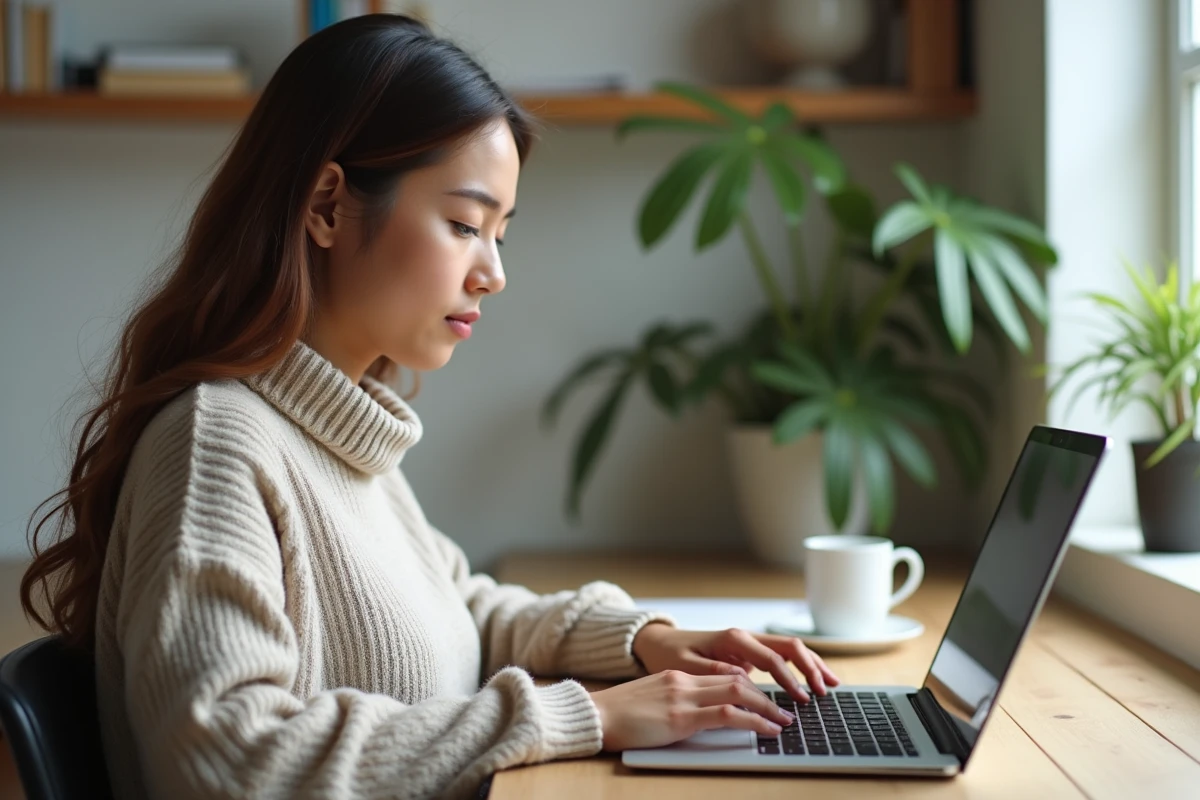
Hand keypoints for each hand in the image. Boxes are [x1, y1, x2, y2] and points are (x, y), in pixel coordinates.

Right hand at [589, 670, 793, 750]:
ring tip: (785, 722)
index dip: (752, 688)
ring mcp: (683, 697)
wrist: (593, 716)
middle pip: (738, 681)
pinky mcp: (681, 717)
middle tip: (787, 710)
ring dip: (768, 708)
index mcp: (677, 677)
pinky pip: (728, 715)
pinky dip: (755, 721)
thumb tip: (700, 716)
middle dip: (767, 696)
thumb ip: (676, 702)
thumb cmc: (617, 716)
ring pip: (739, 693)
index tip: (768, 701)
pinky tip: (768, 730)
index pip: (725, 676)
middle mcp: (684, 681)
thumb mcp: (652, 701)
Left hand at [631, 624, 838, 701]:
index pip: (771, 658)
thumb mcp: (684, 665)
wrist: (660, 643)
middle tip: (826, 689)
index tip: (800, 698)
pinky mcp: (749, 654)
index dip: (789, 678)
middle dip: (811, 666)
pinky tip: (813, 681)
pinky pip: (781, 658)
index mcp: (732, 639)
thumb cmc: (670, 654)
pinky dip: (800, 668)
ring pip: (789, 649)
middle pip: (789, 646)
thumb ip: (713, 670)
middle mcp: (745, 637)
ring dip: (812, 664)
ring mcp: (749, 645)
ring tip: (832, 683)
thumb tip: (741, 677)